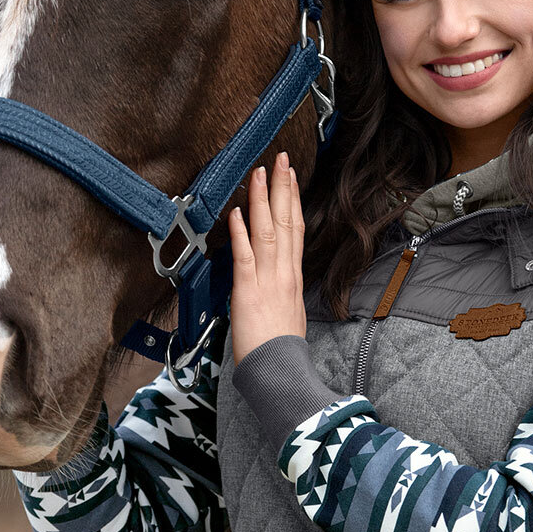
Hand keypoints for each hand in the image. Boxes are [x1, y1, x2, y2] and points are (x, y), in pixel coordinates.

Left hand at [227, 152, 306, 361]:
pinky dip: (241, 232)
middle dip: (283, 188)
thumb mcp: (289, 314)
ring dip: (262, 199)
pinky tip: (238, 212)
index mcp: (292, 277)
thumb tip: (276, 281)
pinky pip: (245, 256)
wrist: (280, 371)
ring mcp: (267, 280)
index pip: (295, 229)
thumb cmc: (281, 350)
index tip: (291, 177)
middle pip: (285, 222)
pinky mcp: (249, 291)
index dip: (292, 200)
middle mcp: (284, 273)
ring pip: (267, 231)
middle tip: (281, 160)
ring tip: (260, 173)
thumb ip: (282, 291)